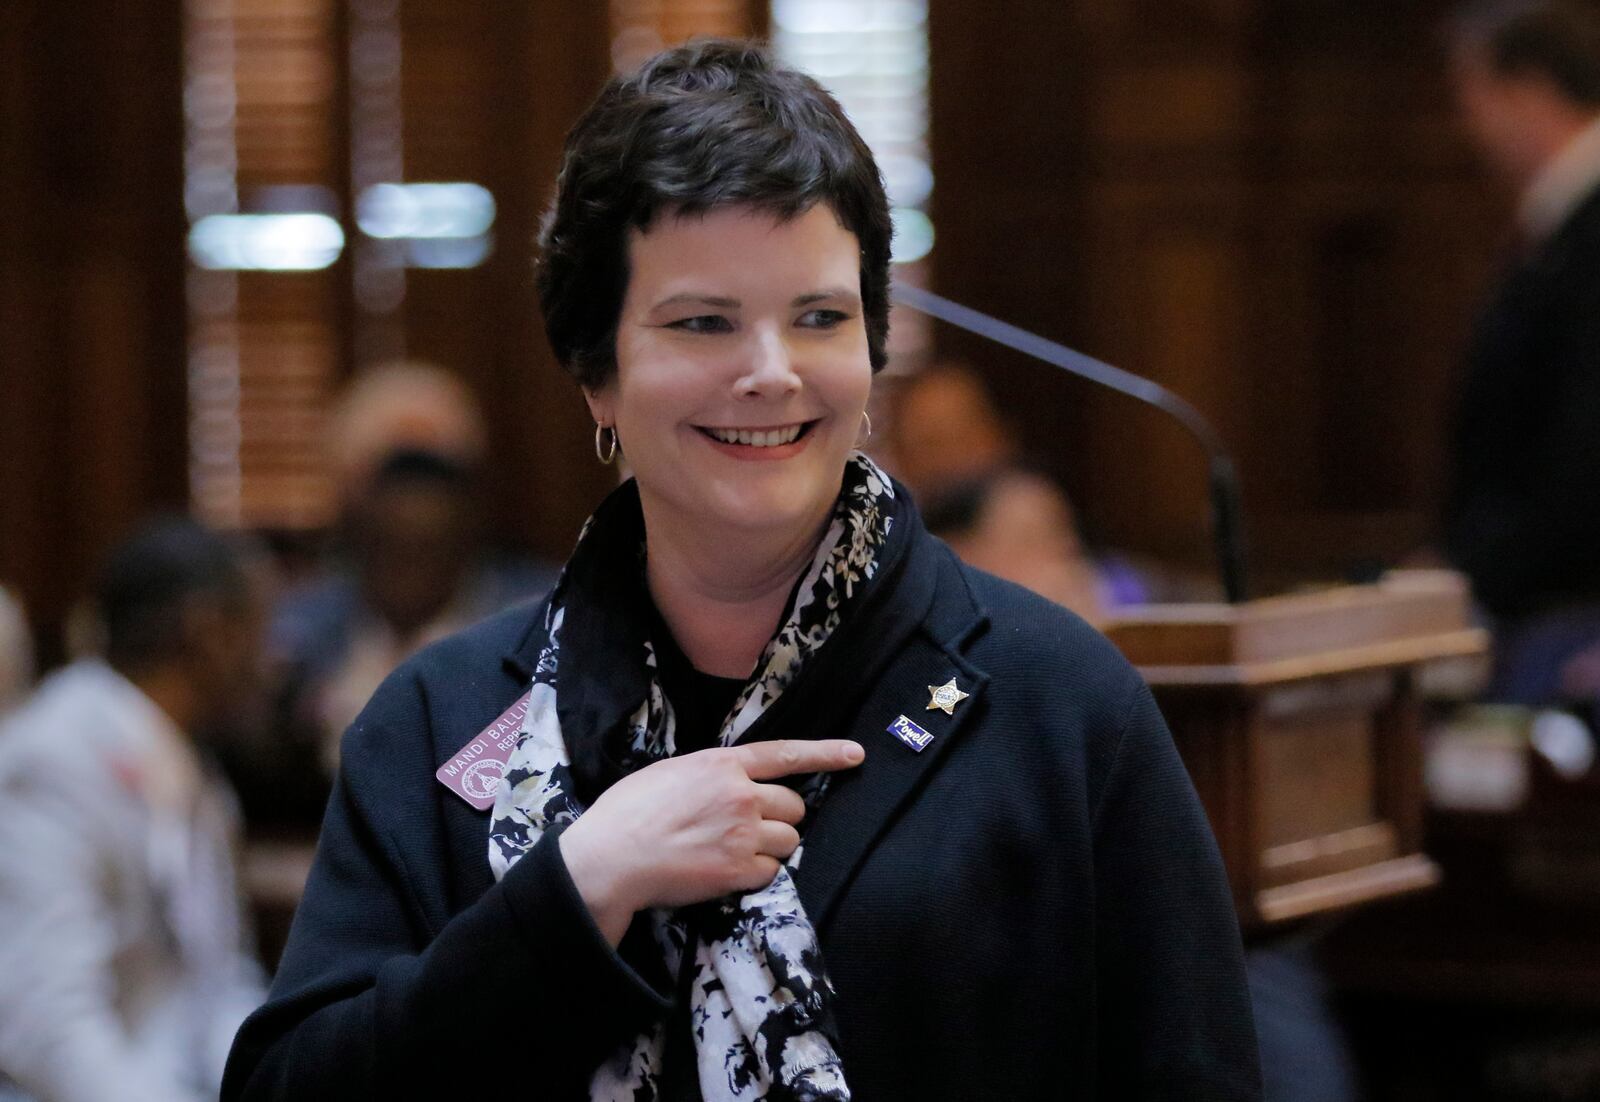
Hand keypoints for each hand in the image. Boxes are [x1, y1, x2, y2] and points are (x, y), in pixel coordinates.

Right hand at [558, 739, 864, 944]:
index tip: (856, 754)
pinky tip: (725, 872)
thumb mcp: (671, 772)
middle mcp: (741, 794)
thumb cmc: (628, 812)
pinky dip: (755, 875)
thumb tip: (727, 781)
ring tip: (735, 852)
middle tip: (750, 829)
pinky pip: (771, 873)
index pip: (785, 754)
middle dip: (781, 818)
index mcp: (722, 764)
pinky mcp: (739, 870)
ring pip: (789, 841)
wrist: (611, 857)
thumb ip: (709, 774)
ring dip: (771, 848)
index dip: (825, 753)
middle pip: (794, 806)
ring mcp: (743, 833)